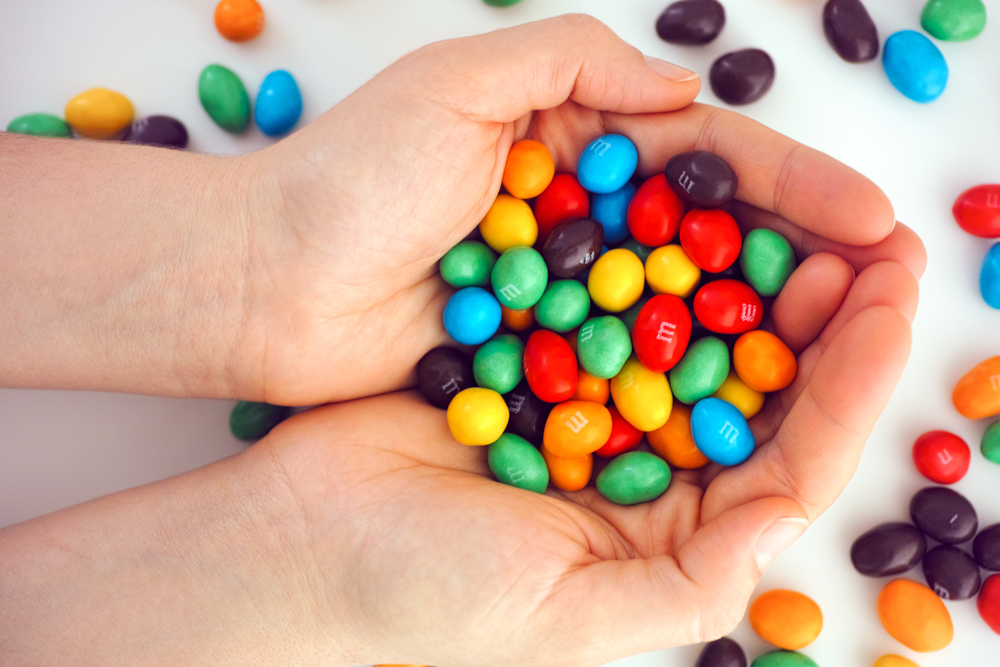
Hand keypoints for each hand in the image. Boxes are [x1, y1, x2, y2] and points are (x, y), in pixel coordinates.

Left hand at [235, 14, 923, 405]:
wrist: (266, 285)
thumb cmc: (350, 178)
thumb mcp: (458, 84)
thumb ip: (570, 65)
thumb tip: (681, 92)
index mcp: (569, 142)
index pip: (704, 158)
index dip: (791, 184)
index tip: (865, 220)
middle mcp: (578, 217)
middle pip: (711, 234)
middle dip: (799, 254)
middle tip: (881, 283)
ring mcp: (563, 292)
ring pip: (680, 303)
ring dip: (759, 319)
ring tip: (839, 340)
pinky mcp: (535, 355)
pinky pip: (624, 362)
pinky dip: (682, 374)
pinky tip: (743, 392)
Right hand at [251, 245, 916, 665]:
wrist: (298, 542)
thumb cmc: (420, 598)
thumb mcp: (567, 618)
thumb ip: (688, 583)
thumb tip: (785, 518)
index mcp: (667, 541)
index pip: (788, 464)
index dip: (848, 386)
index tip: (887, 309)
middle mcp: (643, 478)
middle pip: (758, 394)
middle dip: (821, 324)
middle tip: (865, 245)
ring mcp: (592, 415)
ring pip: (696, 344)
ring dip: (752, 285)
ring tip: (800, 226)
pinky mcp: (539, 367)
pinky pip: (616, 311)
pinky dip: (660, 270)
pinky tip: (693, 225)